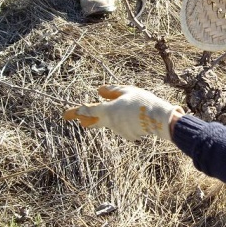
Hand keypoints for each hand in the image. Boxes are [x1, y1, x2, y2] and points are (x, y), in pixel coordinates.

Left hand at [63, 85, 183, 140]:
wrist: (159, 118)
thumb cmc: (142, 101)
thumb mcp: (127, 91)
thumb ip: (111, 91)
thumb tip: (98, 91)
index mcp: (108, 110)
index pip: (88, 110)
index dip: (77, 111)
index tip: (67, 114)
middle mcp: (111, 122)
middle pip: (94, 121)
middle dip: (87, 120)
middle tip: (80, 121)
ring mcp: (119, 130)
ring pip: (111, 122)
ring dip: (114, 116)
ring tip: (130, 108)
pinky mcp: (128, 135)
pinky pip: (123, 126)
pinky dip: (126, 121)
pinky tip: (137, 116)